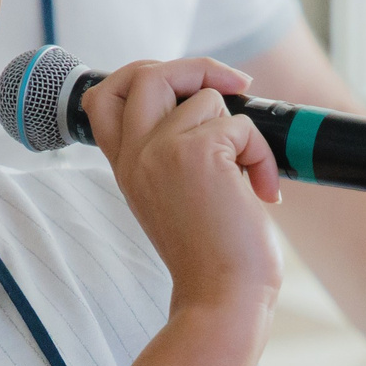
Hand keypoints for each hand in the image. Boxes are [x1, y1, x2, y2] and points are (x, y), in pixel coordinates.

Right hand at [80, 57, 282, 317]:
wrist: (222, 297)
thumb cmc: (210, 257)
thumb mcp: (174, 198)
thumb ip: (171, 154)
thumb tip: (209, 102)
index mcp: (126, 167)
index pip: (103, 97)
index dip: (138, 75)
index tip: (181, 87)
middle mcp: (135, 155)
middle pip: (147, 73)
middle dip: (197, 67)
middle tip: (234, 87)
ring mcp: (161, 150)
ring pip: (208, 97)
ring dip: (242, 133)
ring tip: (248, 177)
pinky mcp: (197, 153)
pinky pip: (242, 125)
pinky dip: (262, 156)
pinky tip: (262, 192)